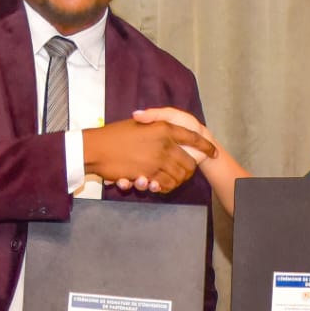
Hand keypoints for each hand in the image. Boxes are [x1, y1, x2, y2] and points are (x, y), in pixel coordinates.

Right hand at [85, 118, 214, 193]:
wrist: (97, 148)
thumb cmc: (115, 135)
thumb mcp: (140, 123)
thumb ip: (156, 126)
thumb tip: (168, 130)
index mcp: (164, 128)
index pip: (193, 137)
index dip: (205, 146)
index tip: (213, 153)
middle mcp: (164, 143)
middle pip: (189, 161)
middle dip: (190, 170)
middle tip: (188, 173)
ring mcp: (157, 160)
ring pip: (179, 175)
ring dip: (177, 181)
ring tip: (171, 180)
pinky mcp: (147, 174)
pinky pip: (165, 184)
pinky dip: (165, 187)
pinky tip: (158, 185)